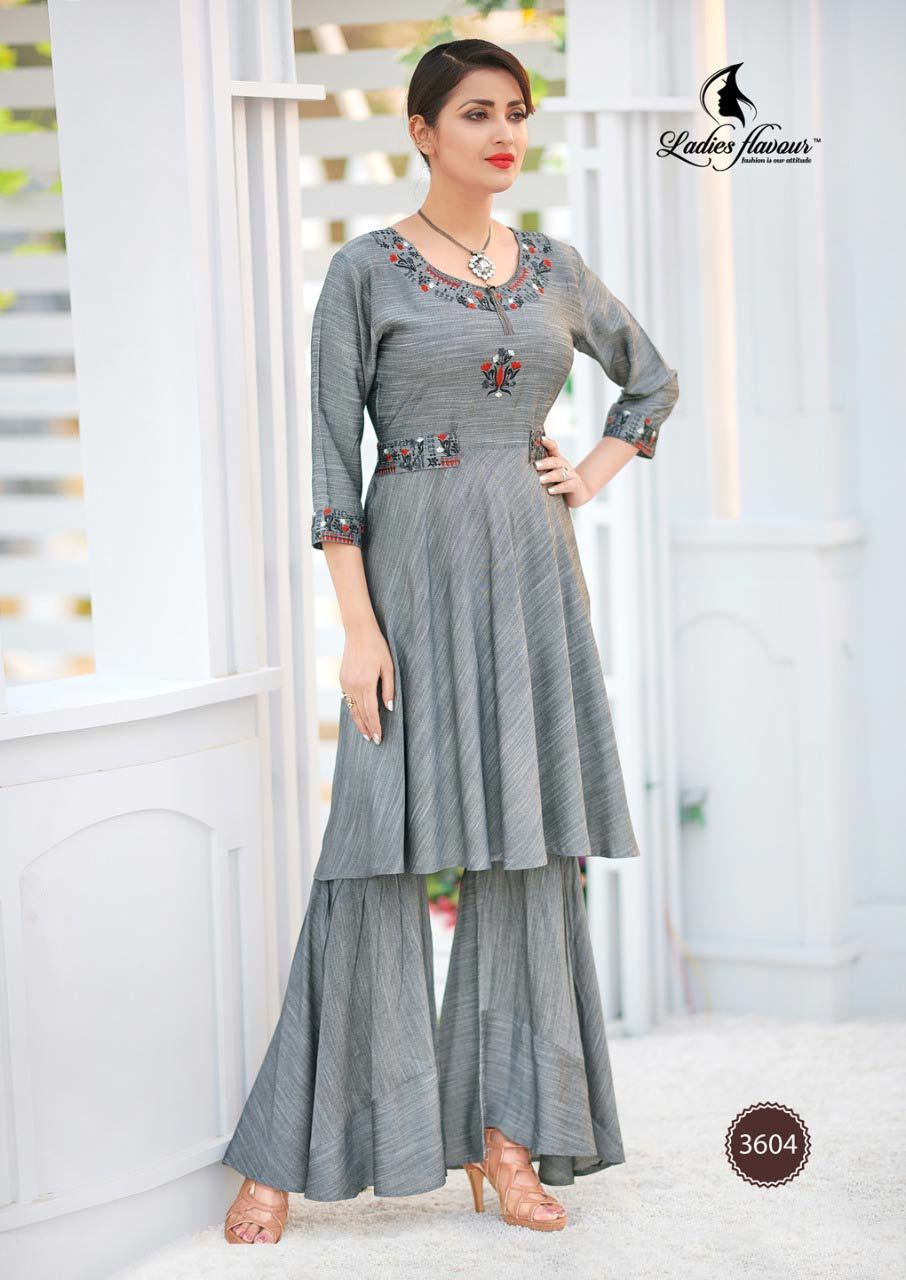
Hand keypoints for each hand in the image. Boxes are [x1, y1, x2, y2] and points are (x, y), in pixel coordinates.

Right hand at [339, 621, 394, 743]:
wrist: (358, 632)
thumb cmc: (377, 647)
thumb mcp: (388, 667)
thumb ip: (389, 689)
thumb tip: (389, 708)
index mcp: (366, 683)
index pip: (371, 712)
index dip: (375, 726)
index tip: (379, 738)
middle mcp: (353, 685)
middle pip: (360, 713)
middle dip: (367, 728)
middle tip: (373, 740)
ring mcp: (345, 683)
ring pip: (351, 709)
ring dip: (358, 722)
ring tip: (365, 733)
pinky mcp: (342, 679)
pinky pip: (347, 699)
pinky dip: (353, 710)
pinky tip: (359, 716)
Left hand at [534, 435, 591, 509]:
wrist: (579, 492)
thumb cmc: (559, 481)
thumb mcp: (549, 472)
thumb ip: (539, 467)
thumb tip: (523, 464)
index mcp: (557, 459)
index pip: (553, 448)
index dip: (548, 443)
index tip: (540, 439)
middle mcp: (564, 465)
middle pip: (555, 461)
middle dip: (545, 462)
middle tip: (536, 465)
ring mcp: (571, 475)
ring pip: (560, 474)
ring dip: (550, 476)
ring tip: (541, 480)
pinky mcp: (575, 485)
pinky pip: (567, 485)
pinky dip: (559, 488)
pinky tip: (550, 491)